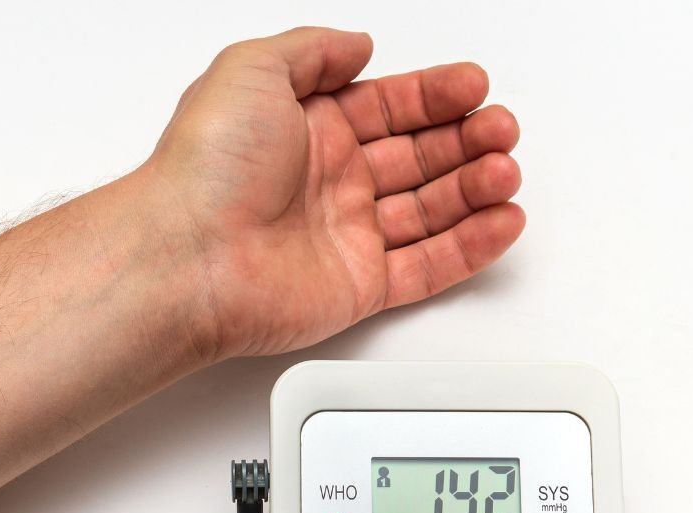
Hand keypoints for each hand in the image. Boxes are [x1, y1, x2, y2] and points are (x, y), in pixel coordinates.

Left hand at [140, 27, 524, 360]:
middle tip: (499, 130)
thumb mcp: (250, 69)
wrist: (188, 256)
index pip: (387, 106)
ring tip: (504, 170)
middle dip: (466, 140)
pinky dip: (469, 247)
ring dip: (475, 188)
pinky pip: (426, 268)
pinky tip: (501, 221)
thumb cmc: (208, 168)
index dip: (433, 96)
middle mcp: (325, 181)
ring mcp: (343, 235)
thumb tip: (356, 45)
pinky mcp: (356, 287)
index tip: (472, 88)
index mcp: (305, 129)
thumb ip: (312, 50)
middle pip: (416, 156)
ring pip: (429, 209)